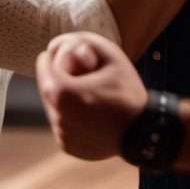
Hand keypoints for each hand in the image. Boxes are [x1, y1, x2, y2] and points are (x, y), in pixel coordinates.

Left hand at [35, 32, 147, 160]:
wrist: (145, 131)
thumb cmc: (127, 90)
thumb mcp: (110, 54)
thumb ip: (80, 41)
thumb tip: (54, 47)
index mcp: (60, 91)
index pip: (44, 62)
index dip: (63, 57)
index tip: (83, 64)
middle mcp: (56, 116)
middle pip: (47, 84)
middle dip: (62, 78)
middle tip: (88, 79)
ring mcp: (62, 134)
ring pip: (53, 106)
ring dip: (66, 98)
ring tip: (93, 98)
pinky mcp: (68, 147)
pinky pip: (63, 123)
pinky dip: (72, 117)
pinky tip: (93, 114)